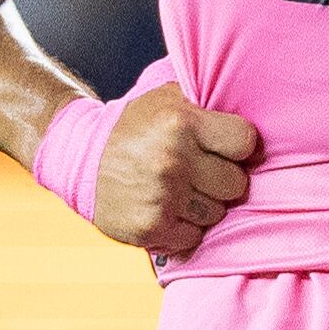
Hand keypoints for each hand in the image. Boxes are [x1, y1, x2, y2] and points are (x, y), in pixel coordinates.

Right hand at [90, 83, 259, 257]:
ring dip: (204, 204)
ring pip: (217, 213)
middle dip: (222, 178)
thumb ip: (205, 95)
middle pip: (235, 183)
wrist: (79, 157)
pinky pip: (194, 236)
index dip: (239, 145)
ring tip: (181, 189)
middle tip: (202, 171)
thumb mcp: (165, 97)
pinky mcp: (150, 228)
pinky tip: (168, 209)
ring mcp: (161, 198)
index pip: (245, 141)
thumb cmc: (133, 125)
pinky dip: (185, 228)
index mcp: (180, 123)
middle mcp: (172, 161)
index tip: (226, 146)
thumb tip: (249, 92)